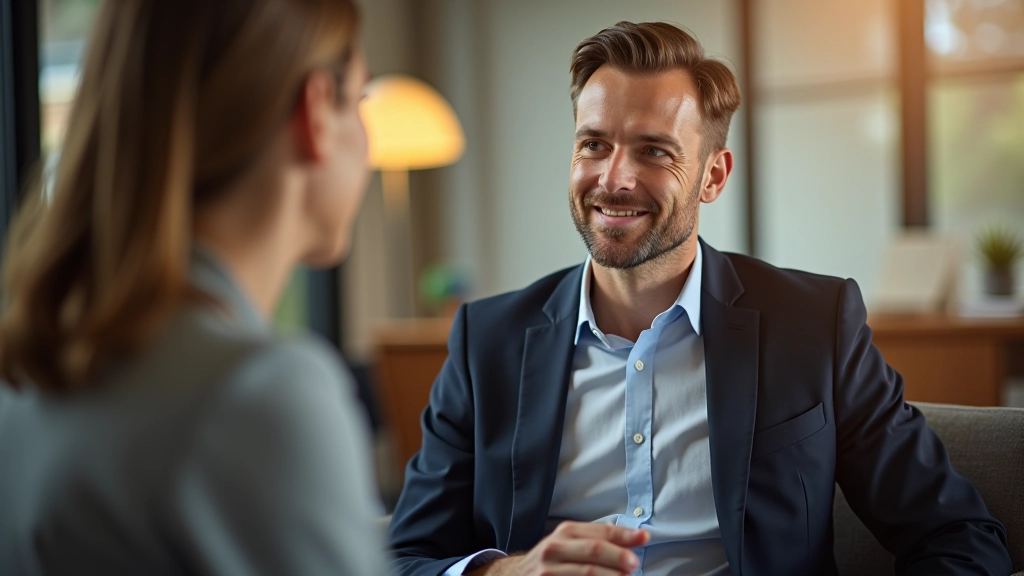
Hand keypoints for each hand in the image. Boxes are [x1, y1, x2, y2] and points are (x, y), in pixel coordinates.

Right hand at [468, 521, 648, 575]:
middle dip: (618, 557)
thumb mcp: (569, 542)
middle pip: (594, 551)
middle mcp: (555, 549)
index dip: (625, 535)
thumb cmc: (552, 559)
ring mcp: (549, 571)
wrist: (516, 575)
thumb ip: (599, 539)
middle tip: (634, 564)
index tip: (644, 538)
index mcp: (565, 533)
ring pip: (587, 573)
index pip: (601, 532)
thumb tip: (638, 538)